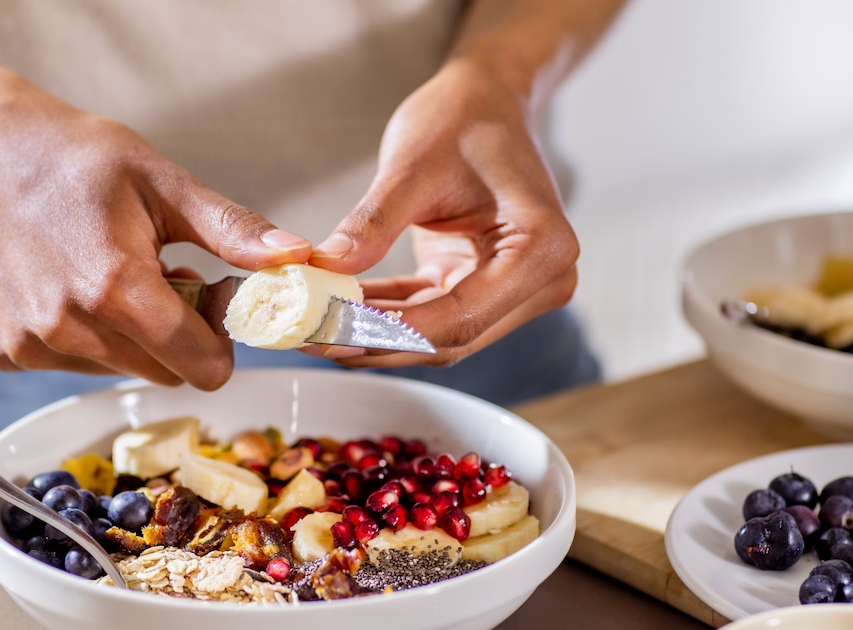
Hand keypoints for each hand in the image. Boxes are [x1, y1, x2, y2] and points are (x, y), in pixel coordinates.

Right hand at [0, 83, 311, 388]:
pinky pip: (75, 366)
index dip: (220, 340)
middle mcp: (67, 326)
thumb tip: (296, 257)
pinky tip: (73, 288)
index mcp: (114, 287)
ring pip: (121, 371)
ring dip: (132, 337)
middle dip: (179, 336)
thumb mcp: (165, 183)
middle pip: (164, 372)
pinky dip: (88, 338)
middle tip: (164, 278)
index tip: (211, 300)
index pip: (201, 365)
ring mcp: (31, 344)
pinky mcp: (6, 353)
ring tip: (114, 276)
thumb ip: (233, 231)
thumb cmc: (77, 160)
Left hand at [308, 57, 578, 366]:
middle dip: (376, 340)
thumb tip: (326, 268)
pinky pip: (430, 315)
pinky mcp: (485, 287)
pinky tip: (337, 309)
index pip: (460, 316)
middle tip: (310, 337)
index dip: (391, 332)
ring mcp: (518, 290)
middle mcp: (542, 280)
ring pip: (437, 335)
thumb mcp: (411, 166)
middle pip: (451, 337)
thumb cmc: (463, 117)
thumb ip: (372, 223)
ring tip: (313, 327)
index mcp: (541, 248)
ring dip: (375, 334)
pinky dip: (384, 314)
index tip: (332, 332)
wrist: (486, 99)